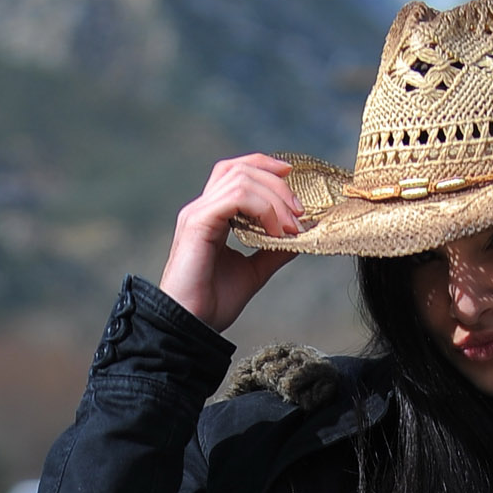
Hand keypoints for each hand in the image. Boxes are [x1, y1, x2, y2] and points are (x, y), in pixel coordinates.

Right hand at [159, 155, 305, 332]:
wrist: (192, 326)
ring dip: (274, 198)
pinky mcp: (198, 223)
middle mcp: (202, 208)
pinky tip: (276, 231)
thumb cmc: (213, 304)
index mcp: (212, 215)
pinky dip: (263, 209)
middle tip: (299, 210)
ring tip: (291, 225)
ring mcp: (198, 213)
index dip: (264, 166)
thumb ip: (273, 251)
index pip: (235, 171)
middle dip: (276, 183)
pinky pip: (236, 198)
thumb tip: (300, 236)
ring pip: (241, 178)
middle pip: (240, 169)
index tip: (292, 178)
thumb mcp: (253, 272)